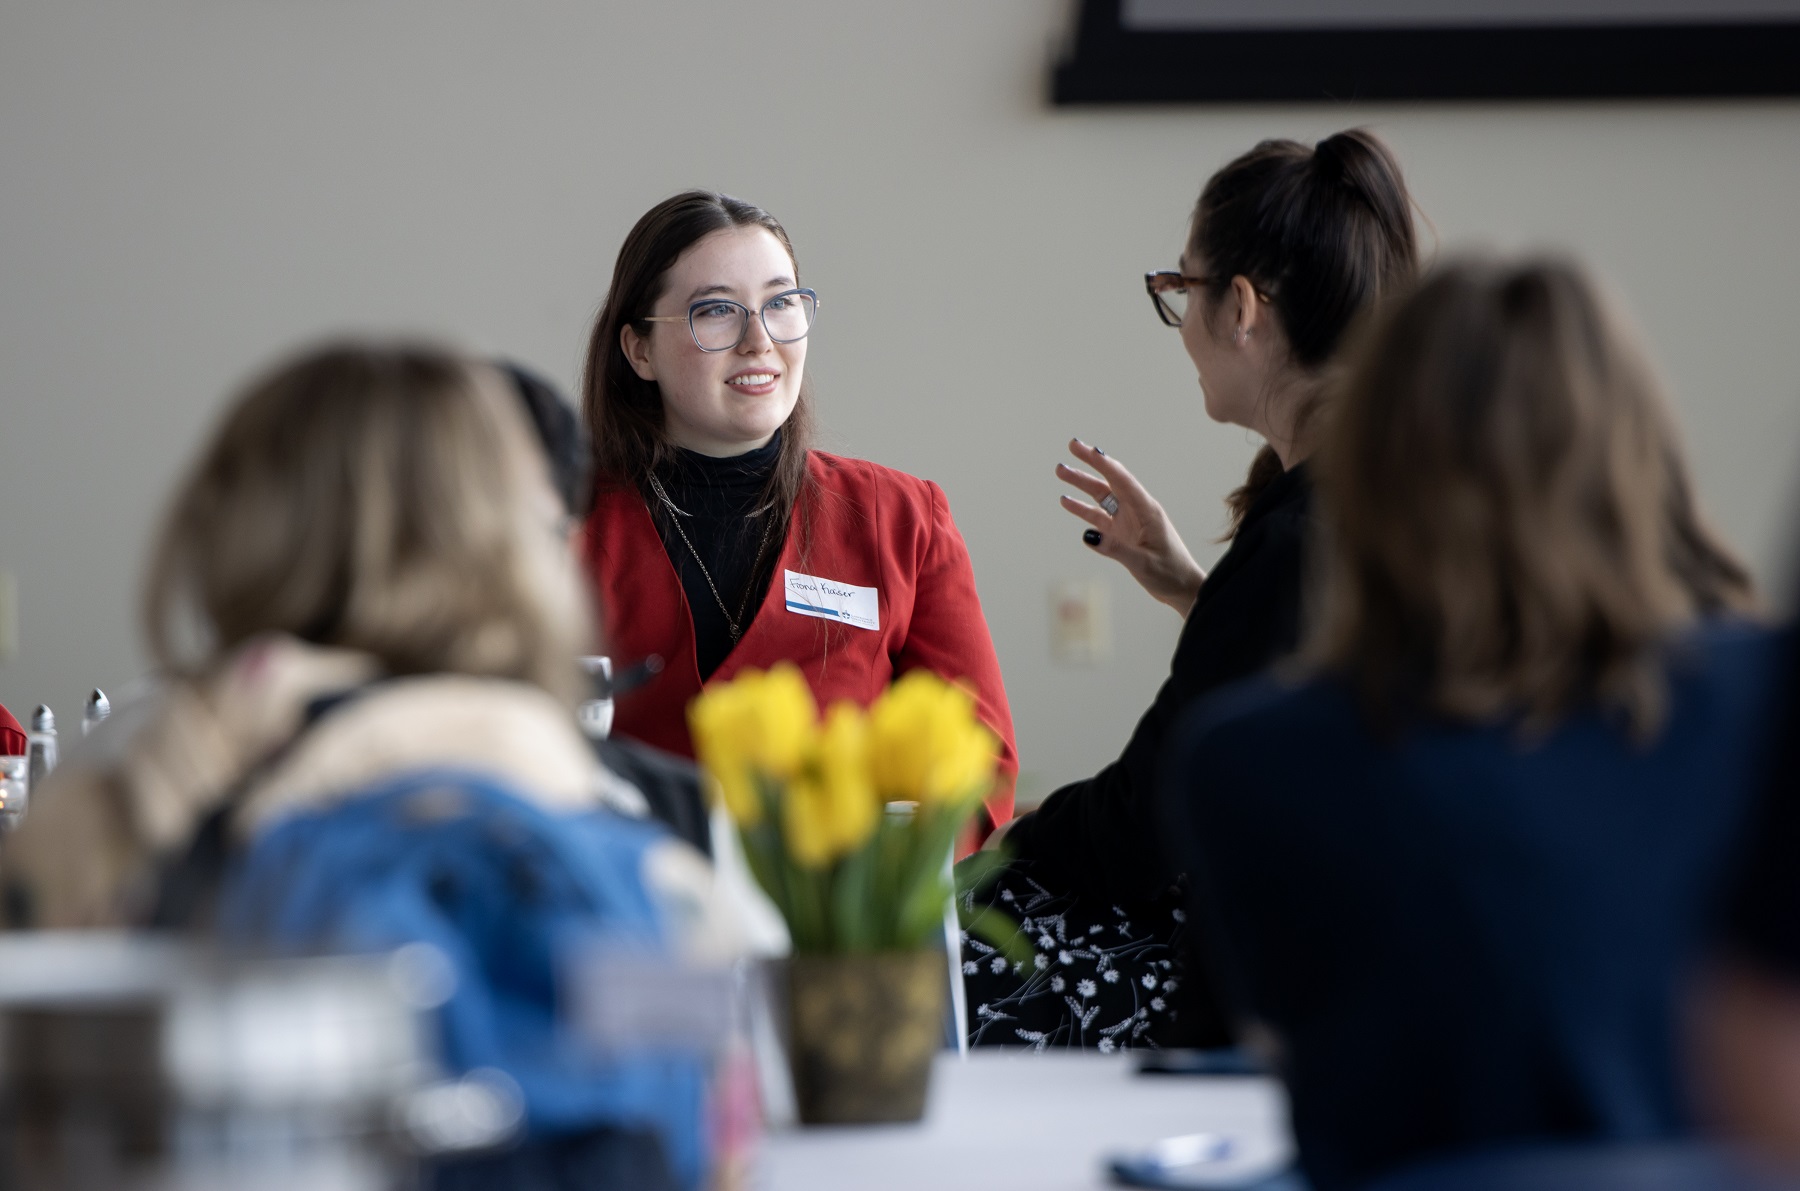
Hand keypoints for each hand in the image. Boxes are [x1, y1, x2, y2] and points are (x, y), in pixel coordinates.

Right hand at [1057, 439, 1205, 616]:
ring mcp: (1128, 521)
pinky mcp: (1122, 534)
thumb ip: (1116, 549)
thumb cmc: (1170, 574)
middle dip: (1091, 464)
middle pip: (1110, 481)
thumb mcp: (1143, 563)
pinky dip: (1083, 508)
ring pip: (1102, 496)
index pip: (1123, 481)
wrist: (1181, 588)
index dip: (1105, 464)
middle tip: (1071, 446)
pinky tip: (1067, 501)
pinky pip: (1099, 517)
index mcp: (1147, 511)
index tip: (1088, 449)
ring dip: (1082, 484)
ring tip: (1061, 471)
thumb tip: (1088, 536)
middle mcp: (1137, 511)